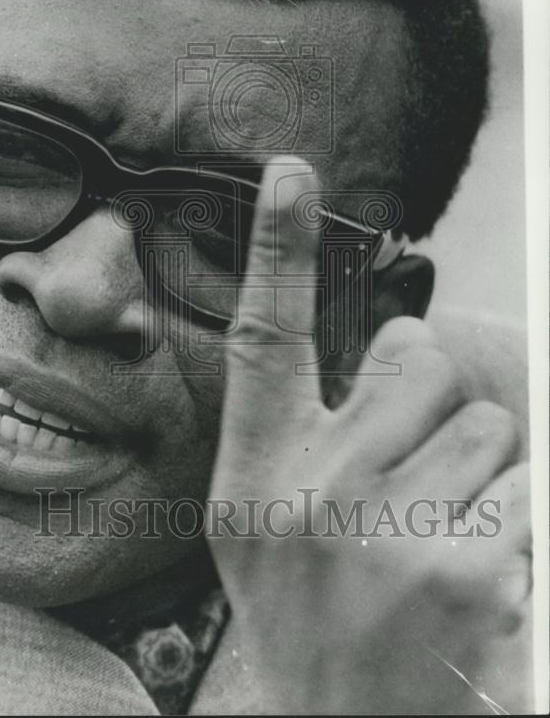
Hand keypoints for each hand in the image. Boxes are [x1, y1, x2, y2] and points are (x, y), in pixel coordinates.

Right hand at [208, 158, 530, 714]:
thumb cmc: (308, 612)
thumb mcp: (266, 522)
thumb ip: (312, 432)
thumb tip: (402, 351)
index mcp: (260, 474)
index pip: (263, 337)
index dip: (275, 248)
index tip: (286, 171)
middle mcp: (317, 494)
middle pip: (419, 364)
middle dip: (429, 406)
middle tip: (404, 480)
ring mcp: (396, 535)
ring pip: (489, 426)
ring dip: (479, 474)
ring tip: (434, 540)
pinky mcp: (476, 571)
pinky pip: (531, 486)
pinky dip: (515, 521)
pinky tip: (472, 574)